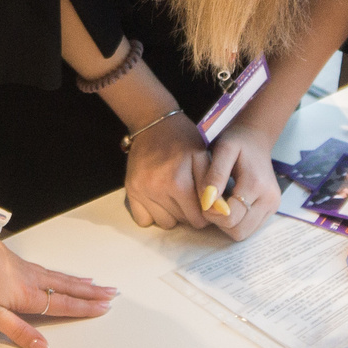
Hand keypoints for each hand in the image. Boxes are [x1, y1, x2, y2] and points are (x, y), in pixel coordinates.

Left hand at [0, 243, 116, 347]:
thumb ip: (17, 331)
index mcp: (28, 296)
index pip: (63, 305)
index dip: (85, 308)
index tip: (104, 308)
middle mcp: (33, 281)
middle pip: (69, 288)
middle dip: (92, 293)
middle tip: (112, 294)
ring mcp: (27, 269)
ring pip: (62, 277)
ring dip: (82, 283)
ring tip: (96, 285)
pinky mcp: (19, 262)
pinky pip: (51, 270)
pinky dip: (65, 273)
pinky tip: (64, 274)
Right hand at [123, 113, 211, 230]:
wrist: (153, 124)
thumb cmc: (183, 139)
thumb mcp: (202, 156)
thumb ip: (212, 184)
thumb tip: (218, 210)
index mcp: (177, 182)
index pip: (197, 218)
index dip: (205, 212)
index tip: (205, 202)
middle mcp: (156, 189)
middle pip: (181, 221)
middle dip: (190, 213)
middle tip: (190, 195)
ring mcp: (140, 191)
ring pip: (164, 223)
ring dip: (173, 214)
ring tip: (175, 196)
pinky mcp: (130, 191)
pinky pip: (143, 220)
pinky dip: (153, 215)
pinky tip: (160, 200)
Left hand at [197, 121, 282, 241]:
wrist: (257, 138)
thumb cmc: (237, 141)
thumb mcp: (223, 150)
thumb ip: (214, 176)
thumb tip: (208, 203)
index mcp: (257, 185)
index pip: (229, 217)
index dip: (211, 212)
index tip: (205, 197)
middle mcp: (270, 199)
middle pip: (238, 231)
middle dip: (219, 221)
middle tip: (212, 201)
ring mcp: (273, 206)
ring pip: (244, 233)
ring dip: (227, 224)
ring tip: (220, 203)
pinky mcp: (272, 210)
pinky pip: (250, 229)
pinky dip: (236, 222)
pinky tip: (230, 205)